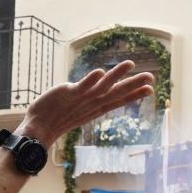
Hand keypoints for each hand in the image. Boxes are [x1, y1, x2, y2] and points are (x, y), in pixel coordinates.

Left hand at [19, 60, 154, 148]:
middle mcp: (92, 103)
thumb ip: (92, 98)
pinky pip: (81, 86)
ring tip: (129, 64)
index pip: (119, 99)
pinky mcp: (68, 94)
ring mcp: (81, 99)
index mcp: (97, 107)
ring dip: (116, 76)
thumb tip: (100, 88)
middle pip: (116, 93)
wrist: (40, 128)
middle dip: (133, 84)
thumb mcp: (81, 108)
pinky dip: (90, 80)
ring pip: (102, 86)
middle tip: (151, 77)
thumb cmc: (60, 116)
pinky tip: (100, 72)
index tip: (151, 88)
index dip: (135, 94)